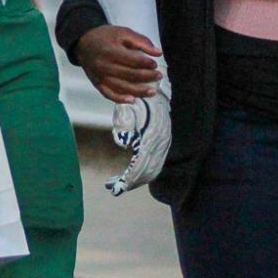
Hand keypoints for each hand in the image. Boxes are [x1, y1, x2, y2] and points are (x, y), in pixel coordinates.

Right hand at [76, 25, 163, 102]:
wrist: (83, 43)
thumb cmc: (104, 37)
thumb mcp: (122, 32)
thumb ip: (141, 41)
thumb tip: (157, 53)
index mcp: (110, 51)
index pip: (132, 60)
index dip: (146, 63)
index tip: (155, 64)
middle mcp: (104, 65)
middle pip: (129, 75)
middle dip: (146, 77)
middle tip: (158, 76)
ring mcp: (100, 76)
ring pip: (121, 87)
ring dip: (138, 91)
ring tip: (152, 92)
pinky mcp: (97, 83)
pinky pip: (109, 94)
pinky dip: (120, 99)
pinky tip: (132, 100)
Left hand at [106, 77, 171, 195]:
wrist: (156, 89)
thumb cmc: (137, 99)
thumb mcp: (127, 109)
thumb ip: (124, 125)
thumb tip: (123, 143)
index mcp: (150, 137)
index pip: (140, 168)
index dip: (127, 180)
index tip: (114, 187)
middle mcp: (159, 144)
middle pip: (147, 173)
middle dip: (131, 183)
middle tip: (113, 188)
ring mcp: (163, 145)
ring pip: (153, 170)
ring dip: (137, 179)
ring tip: (120, 182)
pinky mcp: (163, 144)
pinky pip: (155, 163)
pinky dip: (144, 172)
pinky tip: (132, 172)